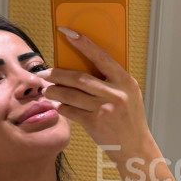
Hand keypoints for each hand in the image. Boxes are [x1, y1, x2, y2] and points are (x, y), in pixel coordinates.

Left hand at [45, 30, 149, 154]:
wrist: (135, 147)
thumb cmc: (130, 118)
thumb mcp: (129, 94)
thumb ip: (112, 80)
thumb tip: (84, 64)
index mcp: (125, 82)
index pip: (102, 57)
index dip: (84, 44)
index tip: (67, 33)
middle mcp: (116, 94)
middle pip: (79, 78)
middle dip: (58, 74)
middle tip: (45, 72)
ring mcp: (104, 109)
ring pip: (71, 95)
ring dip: (54, 91)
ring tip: (47, 89)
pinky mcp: (95, 123)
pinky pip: (71, 111)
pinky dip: (61, 107)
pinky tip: (56, 105)